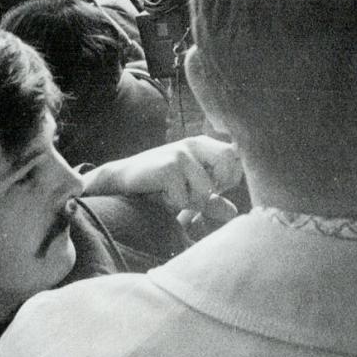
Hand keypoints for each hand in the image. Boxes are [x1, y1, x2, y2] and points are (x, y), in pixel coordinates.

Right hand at [84, 135, 241, 221]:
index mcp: (204, 144)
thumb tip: (233, 213)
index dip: (229, 179)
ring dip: (189, 202)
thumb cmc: (159, 185)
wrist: (121, 180)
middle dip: (217, 187)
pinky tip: (160, 193)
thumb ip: (212, 200)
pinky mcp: (170, 166)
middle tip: (195, 194)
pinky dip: (173, 203)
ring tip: (171, 194)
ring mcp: (182, 153)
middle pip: (229, 162)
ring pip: (206, 190)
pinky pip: (185, 198)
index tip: (213, 189)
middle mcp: (196, 143)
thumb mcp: (189, 191)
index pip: (236, 158)